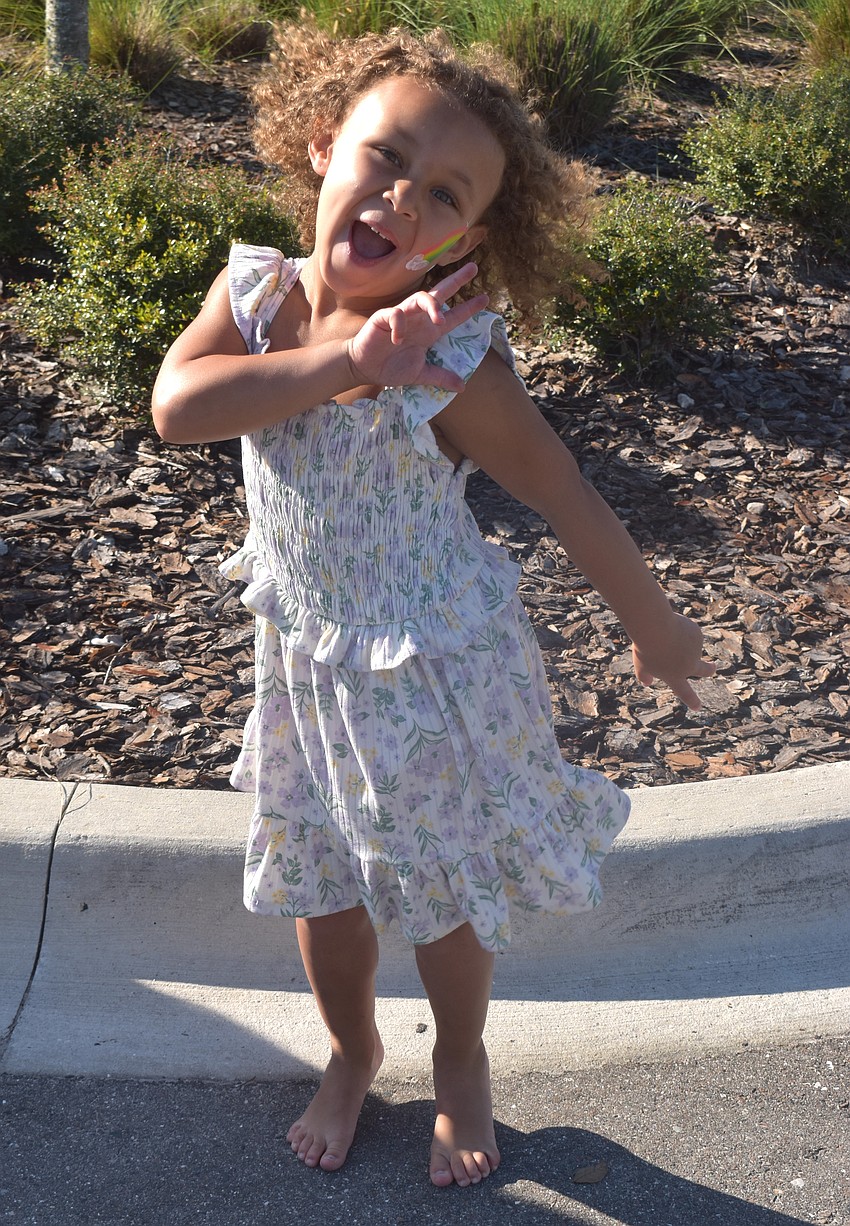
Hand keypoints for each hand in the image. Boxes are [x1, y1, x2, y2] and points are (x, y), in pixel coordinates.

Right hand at [346, 262, 487, 392]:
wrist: (364, 368)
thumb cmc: (390, 367)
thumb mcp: (420, 374)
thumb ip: (440, 377)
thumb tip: (462, 387)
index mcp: (428, 331)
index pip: (453, 315)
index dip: (469, 307)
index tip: (485, 299)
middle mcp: (418, 319)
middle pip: (439, 294)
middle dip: (456, 281)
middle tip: (473, 269)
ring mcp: (402, 316)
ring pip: (419, 298)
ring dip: (432, 306)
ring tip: (439, 321)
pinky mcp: (383, 318)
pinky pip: (395, 314)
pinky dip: (399, 325)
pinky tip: (397, 340)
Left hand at [632, 612, 715, 709]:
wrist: (656, 628)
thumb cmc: (645, 648)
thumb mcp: (641, 665)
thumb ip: (644, 675)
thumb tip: (646, 682)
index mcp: (675, 677)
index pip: (685, 693)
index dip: (692, 700)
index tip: (698, 707)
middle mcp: (689, 666)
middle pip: (704, 670)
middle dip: (709, 669)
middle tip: (712, 667)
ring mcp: (695, 651)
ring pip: (686, 643)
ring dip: (677, 638)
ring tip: (663, 634)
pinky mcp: (698, 636)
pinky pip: (686, 630)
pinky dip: (678, 628)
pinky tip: (671, 626)